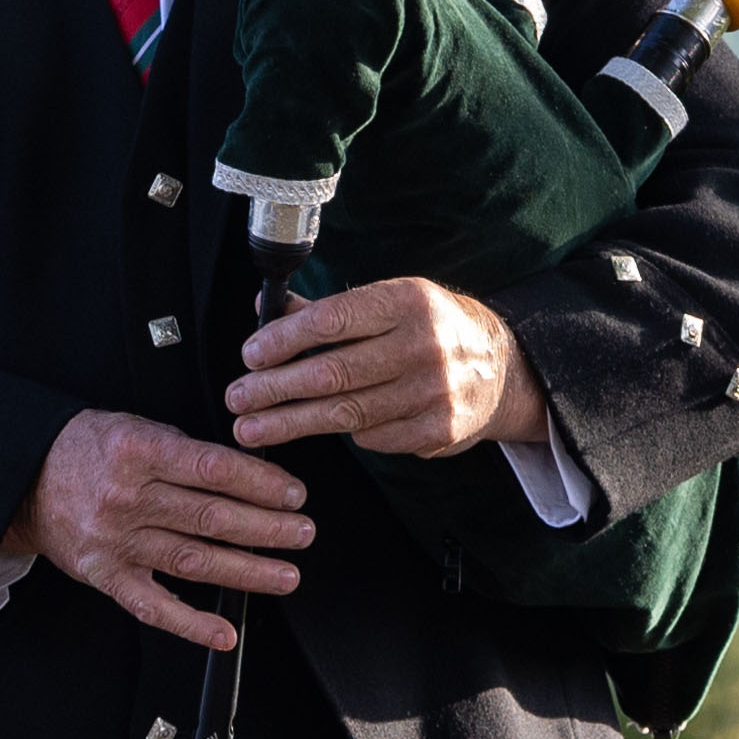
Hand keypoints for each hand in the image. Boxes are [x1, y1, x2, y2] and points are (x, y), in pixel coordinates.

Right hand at [21, 410, 308, 648]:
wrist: (25, 478)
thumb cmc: (84, 450)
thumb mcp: (133, 427)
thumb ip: (185, 450)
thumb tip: (246, 471)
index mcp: (138, 452)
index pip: (214, 470)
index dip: (261, 484)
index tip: (293, 494)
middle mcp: (127, 498)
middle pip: (211, 517)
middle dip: (267, 528)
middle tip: (302, 533)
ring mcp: (116, 542)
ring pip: (194, 561)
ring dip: (247, 571)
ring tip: (286, 574)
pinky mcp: (107, 576)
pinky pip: (154, 606)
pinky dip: (192, 624)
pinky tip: (224, 633)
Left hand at [225, 276, 548, 458]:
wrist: (501, 367)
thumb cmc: (430, 328)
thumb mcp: (388, 302)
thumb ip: (328, 310)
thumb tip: (265, 309)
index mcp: (407, 301)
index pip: (333, 321)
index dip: (284, 340)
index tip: (250, 357)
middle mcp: (423, 345)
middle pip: (333, 373)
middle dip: (275, 389)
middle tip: (237, 399)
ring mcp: (433, 391)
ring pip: (346, 412)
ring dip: (290, 423)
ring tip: (251, 428)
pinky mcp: (437, 430)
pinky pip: (372, 437)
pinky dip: (344, 433)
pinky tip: (318, 428)